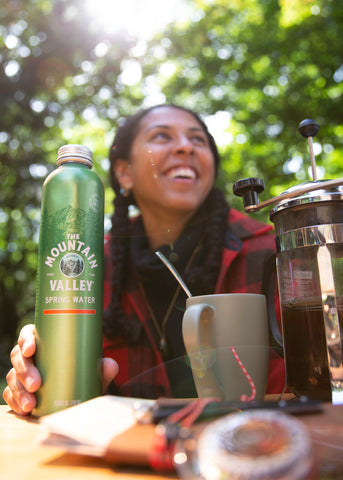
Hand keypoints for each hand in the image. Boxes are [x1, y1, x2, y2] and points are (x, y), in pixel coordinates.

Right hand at [2, 324, 118, 415]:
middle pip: (18, 357)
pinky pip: (10, 396)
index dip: (25, 339)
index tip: (31, 349)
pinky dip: (15, 403)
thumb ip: (102, 368)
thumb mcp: (92, 370)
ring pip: (12, 378)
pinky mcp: (18, 392)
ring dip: (19, 391)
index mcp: (43, 341)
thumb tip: (110, 365)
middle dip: (24, 371)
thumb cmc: (82, 374)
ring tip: (31, 404)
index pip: (28, 334)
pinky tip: (24, 410)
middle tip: (36, 384)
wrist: (80, 396)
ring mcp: (21, 374)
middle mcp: (30, 356)